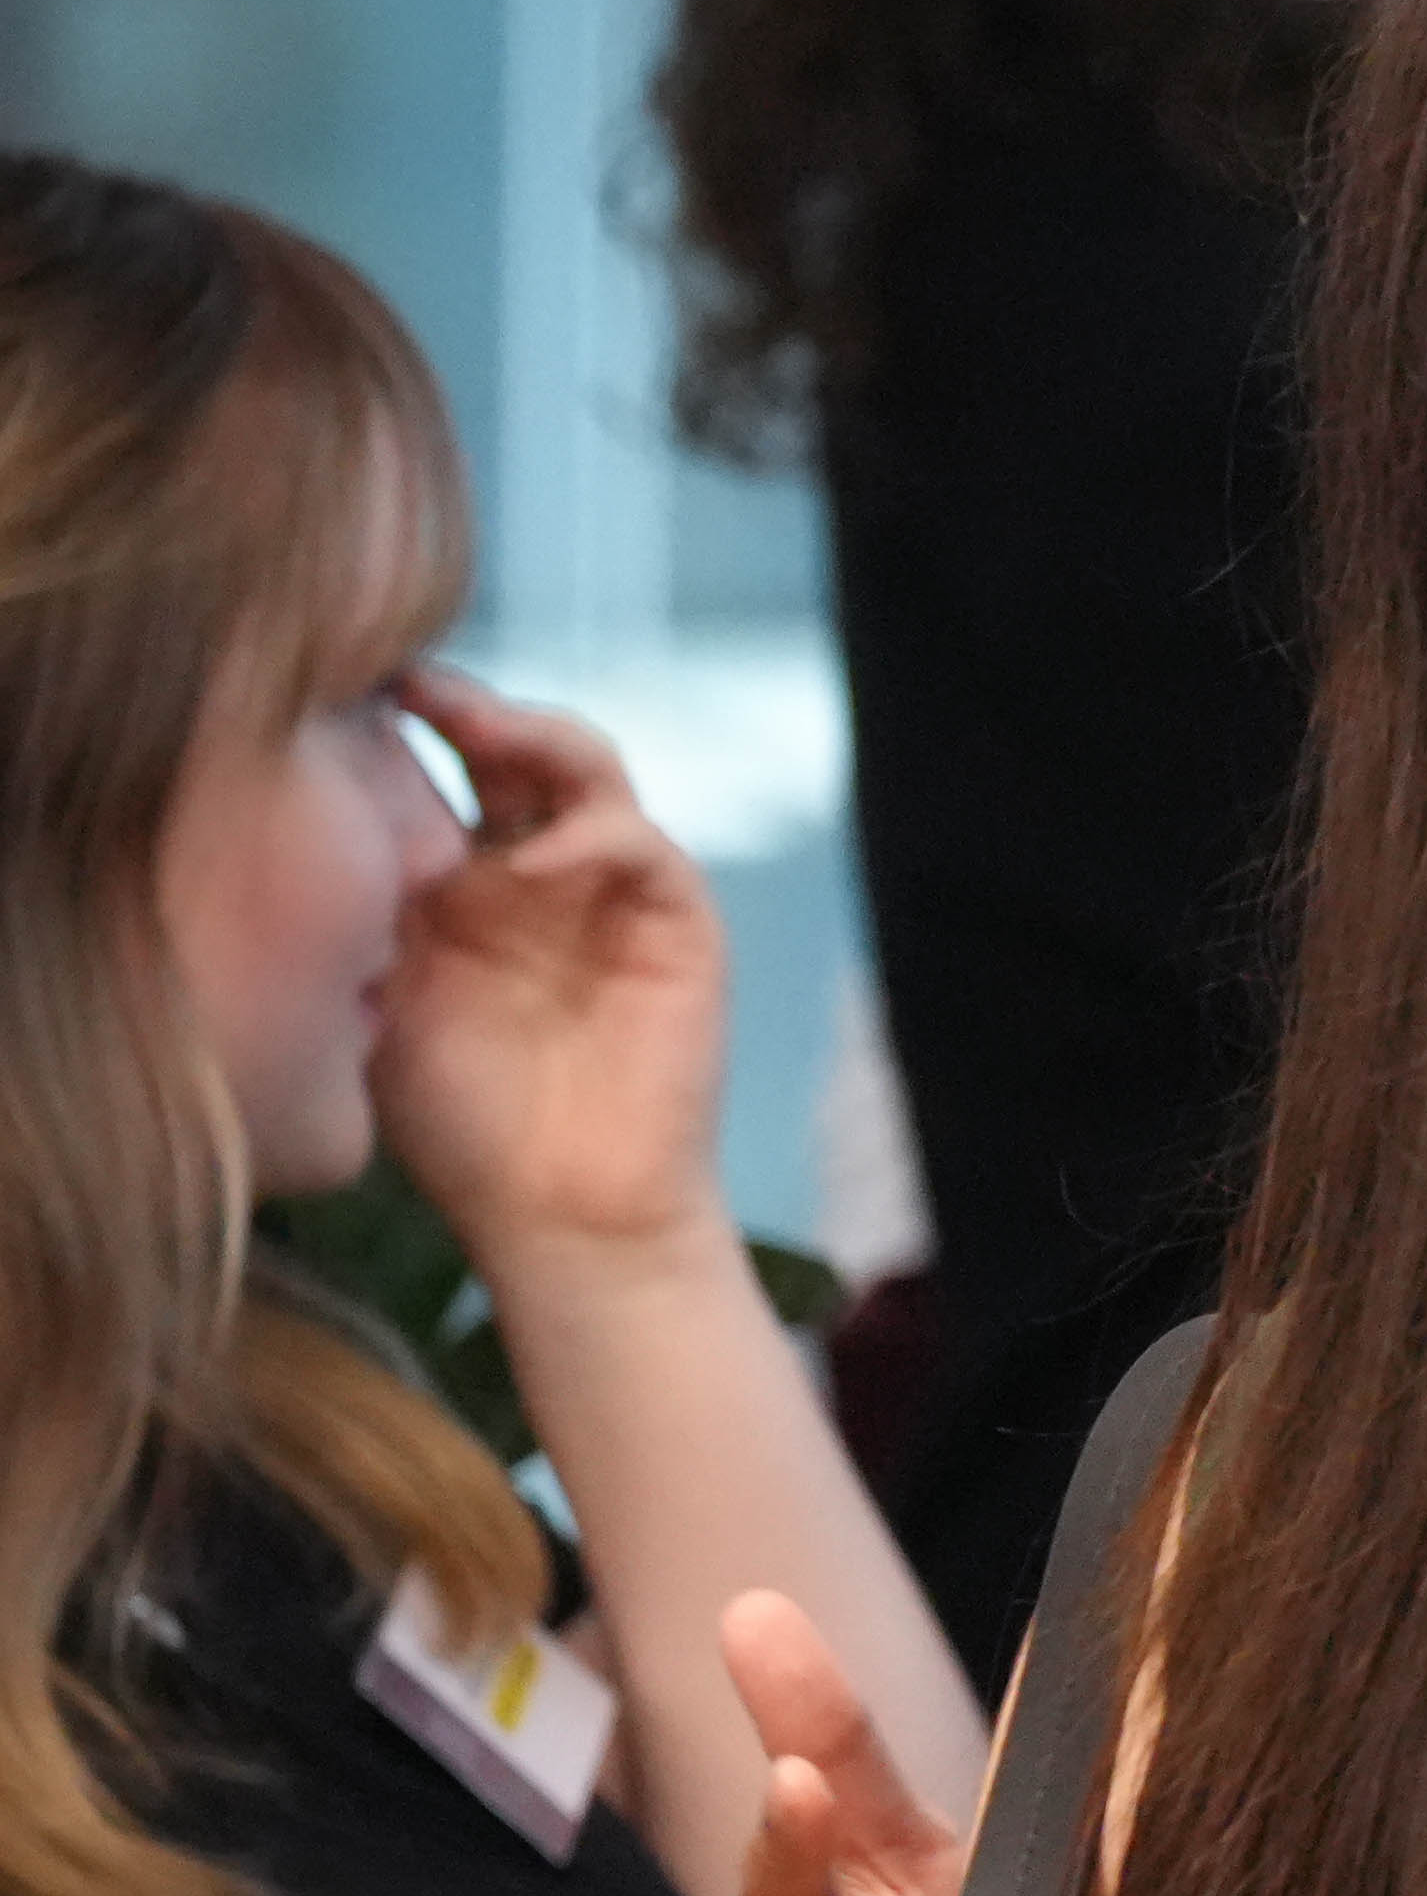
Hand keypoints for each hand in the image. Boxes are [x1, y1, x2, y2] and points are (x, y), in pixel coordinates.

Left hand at [371, 667, 730, 1270]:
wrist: (562, 1216)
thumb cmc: (461, 1128)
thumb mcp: (375, 1002)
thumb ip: (356, 915)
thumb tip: (280, 821)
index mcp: (463, 880)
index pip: (435, 766)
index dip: (389, 724)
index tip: (320, 690)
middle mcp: (539, 868)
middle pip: (509, 745)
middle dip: (459, 703)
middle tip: (397, 679)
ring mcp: (613, 891)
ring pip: (588, 767)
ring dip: (533, 734)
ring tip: (473, 724)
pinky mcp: (677, 927)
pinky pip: (645, 848)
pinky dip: (594, 838)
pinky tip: (535, 862)